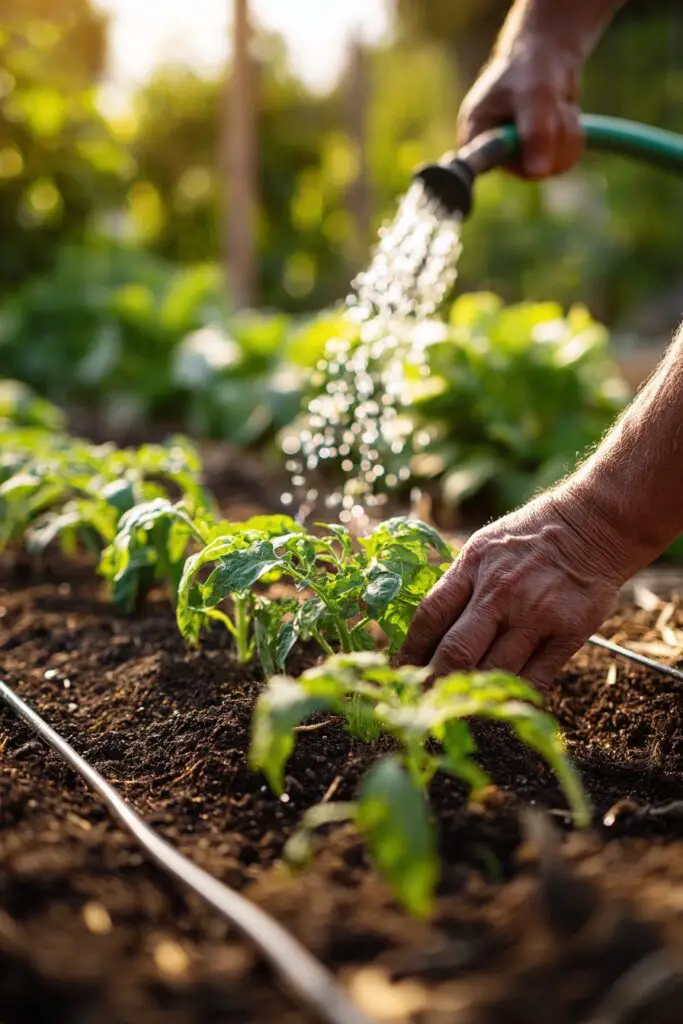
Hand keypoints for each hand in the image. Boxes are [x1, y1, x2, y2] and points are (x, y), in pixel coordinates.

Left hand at [399, 488, 634, 688]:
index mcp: (473, 568)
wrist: (591, 526)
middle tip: (424, 700)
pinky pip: (535, 679)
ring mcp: (536, 615)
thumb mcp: (483, 547)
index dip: (411, 650)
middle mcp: (500, 593)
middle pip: (456, 651)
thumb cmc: (529, 539)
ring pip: (493, 671)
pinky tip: (500, 703)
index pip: (430, 616)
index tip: (402, 671)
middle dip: (434, 681)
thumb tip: (425, 632)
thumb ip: (457, 586)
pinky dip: (514, 696)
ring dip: (472, 696)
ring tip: (458, 710)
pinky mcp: (568, 633)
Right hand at [458, 40, 583, 178]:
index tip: (521, 149)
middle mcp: (495, 154)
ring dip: (566, 132)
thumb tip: (538, 174)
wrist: (548, 57)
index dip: (503, 165)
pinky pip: (566, 161)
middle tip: (552, 105)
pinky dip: (574, 135)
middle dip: (551, 136)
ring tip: (557, 106)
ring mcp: (518, 160)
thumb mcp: (535, 94)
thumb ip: (535, 132)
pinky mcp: (539, 160)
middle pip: (528, 170)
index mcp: (476, 136)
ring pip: (553, 166)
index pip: (482, 166)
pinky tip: (563, 115)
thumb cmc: (530, 68)